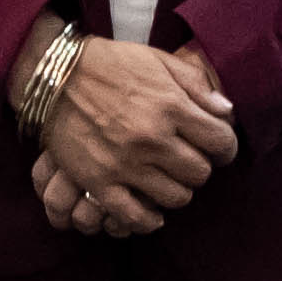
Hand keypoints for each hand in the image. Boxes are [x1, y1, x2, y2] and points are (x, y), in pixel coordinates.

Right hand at [33, 29, 233, 233]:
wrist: (54, 77)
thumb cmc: (110, 64)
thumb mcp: (158, 61)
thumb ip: (196, 85)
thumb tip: (226, 111)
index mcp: (171, 106)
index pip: (221, 142)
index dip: (226, 147)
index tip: (219, 148)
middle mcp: (152, 138)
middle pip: (200, 173)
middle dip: (201, 167)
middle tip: (191, 160)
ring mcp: (125, 164)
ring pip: (175, 197)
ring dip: (178, 190)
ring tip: (170, 179)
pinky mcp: (99, 181)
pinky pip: (133, 216)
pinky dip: (148, 219)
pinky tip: (152, 212)